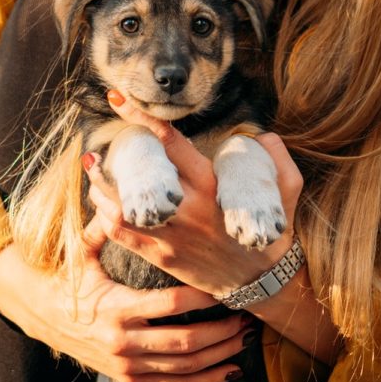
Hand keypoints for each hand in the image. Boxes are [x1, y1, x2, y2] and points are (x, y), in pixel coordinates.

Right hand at [0, 223, 253, 381]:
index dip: (200, 296)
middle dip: (221, 331)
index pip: (168, 304)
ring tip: (247, 337)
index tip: (224, 283)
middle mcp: (122, 343)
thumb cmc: (65, 274)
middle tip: (249, 315)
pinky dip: (206, 379)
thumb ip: (105, 223)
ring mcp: (126, 365)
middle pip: (184, 343)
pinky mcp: (129, 378)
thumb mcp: (81, 250)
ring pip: (184, 368)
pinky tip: (231, 368)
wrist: (36, 314)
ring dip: (220, 355)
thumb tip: (117, 182)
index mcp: (114, 308)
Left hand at [85, 91, 303, 298]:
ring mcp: (172, 234)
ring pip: (121, 208)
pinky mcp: (162, 256)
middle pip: (138, 176)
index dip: (142, 118)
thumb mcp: (288, 190)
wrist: (263, 283)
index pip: (171, 143)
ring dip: (100, 189)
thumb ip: (278, 158)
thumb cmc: (272, 231)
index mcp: (212, 185)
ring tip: (91, 172)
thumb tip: (262, 135)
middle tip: (92, 150)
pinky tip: (100, 203)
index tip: (117, 98)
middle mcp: (188, 208)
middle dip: (110, 160)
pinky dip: (104, 217)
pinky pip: (122, 234)